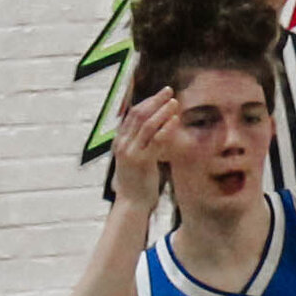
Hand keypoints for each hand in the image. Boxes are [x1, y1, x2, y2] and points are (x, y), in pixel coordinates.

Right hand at [109, 88, 178, 214]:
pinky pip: (155, 141)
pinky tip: (174, 120)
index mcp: (120, 141)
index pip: (132, 114)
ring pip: (146, 125)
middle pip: (138, 115)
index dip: (147, 101)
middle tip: (169, 91)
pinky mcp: (141, 162)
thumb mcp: (136, 159)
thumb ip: (142, 145)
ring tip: (174, 102)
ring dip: (161, 111)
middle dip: (154, 101)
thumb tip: (155, 131)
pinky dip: (165, 128)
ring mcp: (131, 152)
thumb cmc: (137, 183)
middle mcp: (122, 144)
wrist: (131, 204)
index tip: (160, 94)